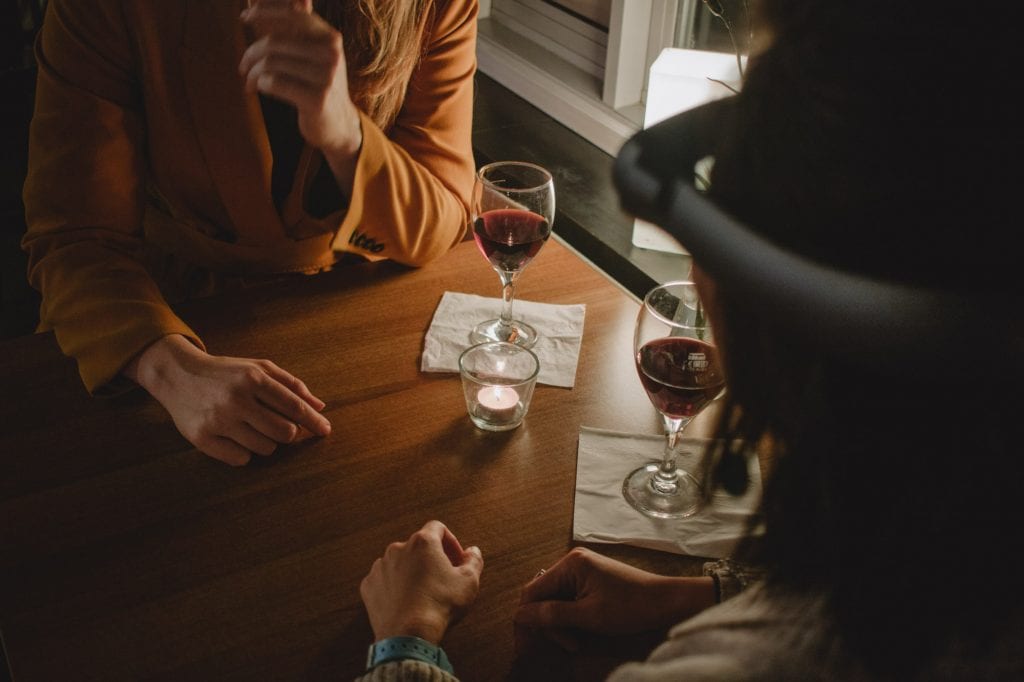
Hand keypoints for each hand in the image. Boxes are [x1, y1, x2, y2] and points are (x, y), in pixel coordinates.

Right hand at [125, 334, 330, 465]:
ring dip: (266, 442)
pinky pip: (241, 459)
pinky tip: (236, 437)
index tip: (326, 430)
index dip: (314, 421)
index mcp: (253, 378)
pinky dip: (244, 452)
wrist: (178, 374)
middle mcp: (236, 399)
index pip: (295, 406)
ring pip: (265, 449)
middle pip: (284, 432)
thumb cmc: (227, 373)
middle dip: (288, 433)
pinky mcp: (202, 438)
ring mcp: (218, 420)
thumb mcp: (258, 368)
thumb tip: (320, 406)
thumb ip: (291, 385)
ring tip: (253, 428)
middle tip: (280, 426)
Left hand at [239, 0, 361, 160]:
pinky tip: (260, 90)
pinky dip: (261, 85)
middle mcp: (332, 54)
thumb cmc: (319, 87)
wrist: (340, 125)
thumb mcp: (317, 56)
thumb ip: (305, 30)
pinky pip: (274, 83)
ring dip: (253, 74)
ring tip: (250, 82)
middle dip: (251, 54)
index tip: (244, 17)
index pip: (294, 15)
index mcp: (331, 38)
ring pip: (271, 64)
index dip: (265, 12)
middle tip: (243, 67)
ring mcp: (326, 77)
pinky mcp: (317, 99)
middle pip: (274, 43)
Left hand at [360, 521, 483, 644]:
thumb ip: (473, 560)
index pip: (437, 528)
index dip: (450, 541)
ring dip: (411, 572)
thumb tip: (472, 551)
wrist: (408, 635)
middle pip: (417, 546)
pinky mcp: (369, 586)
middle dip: (430, 558)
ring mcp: (380, 567)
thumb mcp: (469, 582)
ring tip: (423, 593)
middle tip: (441, 578)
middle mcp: (398, 549)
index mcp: (423, 543)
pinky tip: (405, 602)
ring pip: (399, 562)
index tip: (456, 559)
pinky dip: (394, 587)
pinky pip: (384, 580)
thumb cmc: (440, 605)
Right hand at [514, 548, 714, 650]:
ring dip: (561, 625)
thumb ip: (552, 615)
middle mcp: (573, 562)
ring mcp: (583, 571)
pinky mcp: (591, 581)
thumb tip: (521, 616)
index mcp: (570, 564)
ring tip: (575, 644)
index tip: (528, 645)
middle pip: (543, 597)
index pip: (533, 591)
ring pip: (556, 601)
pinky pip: (569, 600)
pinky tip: (580, 634)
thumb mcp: (589, 616)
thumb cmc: (631, 606)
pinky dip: (571, 619)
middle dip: (550, 625)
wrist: (665, 602)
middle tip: (566, 646)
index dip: (528, 619)